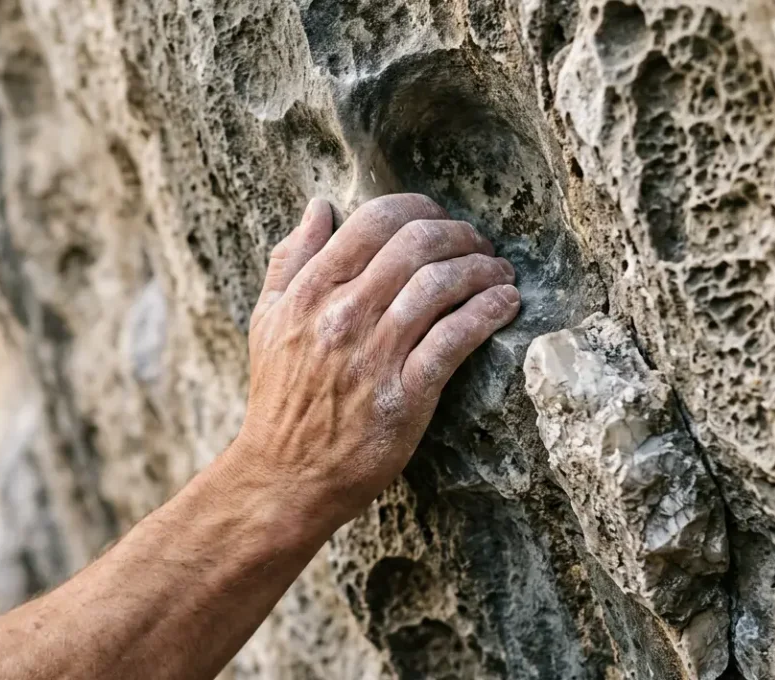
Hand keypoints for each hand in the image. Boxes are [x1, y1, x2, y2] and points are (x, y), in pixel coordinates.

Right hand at [228, 194, 520, 529]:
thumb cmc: (279, 399)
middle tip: (478, 244)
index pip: (372, 221)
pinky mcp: (405, 394)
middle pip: (415, 244)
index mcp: (310, 292)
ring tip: (500, 273)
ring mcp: (374, 355)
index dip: (416, 207)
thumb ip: (290, 261)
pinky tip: (506, 305)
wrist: (285, 476)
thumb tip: (319, 208)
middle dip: (459, 234)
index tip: (438, 217)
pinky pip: (456, 338)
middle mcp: (342, 315)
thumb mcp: (267, 321)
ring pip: (441, 285)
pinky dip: (489, 312)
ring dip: (482, 269)